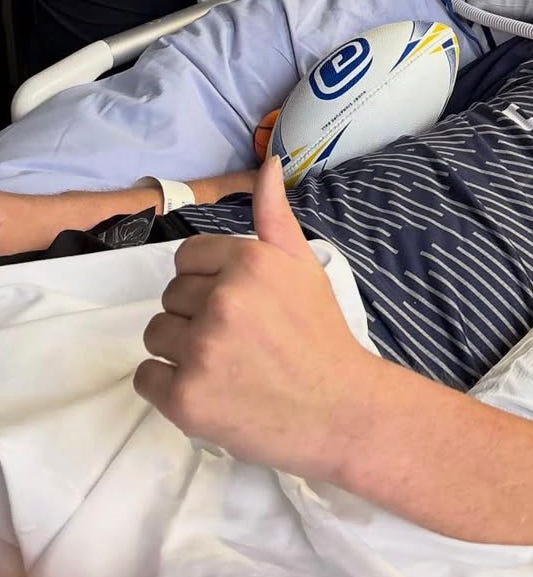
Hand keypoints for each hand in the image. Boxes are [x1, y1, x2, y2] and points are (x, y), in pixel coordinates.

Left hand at [134, 157, 374, 480]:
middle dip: (197, 315)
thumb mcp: (305, 266)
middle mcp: (222, 300)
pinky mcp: (186, 398)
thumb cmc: (323, 336)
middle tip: (240, 340)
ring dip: (180, 350)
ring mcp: (202, 350)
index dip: (209, 282)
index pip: (187, 258)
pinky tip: (209, 389)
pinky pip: (145, 377)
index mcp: (249, 261)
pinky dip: (169, 386)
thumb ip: (276, 216)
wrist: (341, 411)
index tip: (239, 306)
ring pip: (155, 334)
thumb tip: (268, 165)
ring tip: (225, 365)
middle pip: (171, 296)